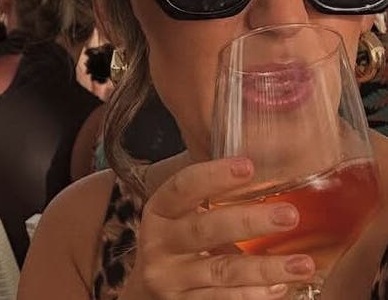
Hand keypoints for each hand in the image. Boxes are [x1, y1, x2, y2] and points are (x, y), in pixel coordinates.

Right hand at [121, 157, 315, 298]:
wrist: (148, 288)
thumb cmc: (175, 242)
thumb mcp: (179, 216)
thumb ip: (208, 199)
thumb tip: (269, 176)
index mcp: (160, 211)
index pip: (182, 188)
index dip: (213, 175)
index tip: (248, 166)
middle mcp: (160, 243)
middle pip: (205, 230)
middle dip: (249, 222)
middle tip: (290, 215)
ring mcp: (171, 277)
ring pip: (222, 271)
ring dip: (265, 268)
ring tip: (303, 263)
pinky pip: (225, 299)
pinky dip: (255, 294)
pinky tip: (281, 287)